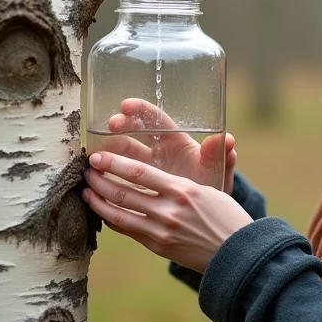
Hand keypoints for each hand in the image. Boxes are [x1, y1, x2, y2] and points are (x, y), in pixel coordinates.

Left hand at [82, 150, 252, 272]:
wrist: (237, 254)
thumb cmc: (226, 218)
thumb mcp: (210, 190)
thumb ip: (181, 180)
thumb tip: (167, 167)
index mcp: (183, 190)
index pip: (139, 172)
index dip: (114, 163)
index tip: (98, 156)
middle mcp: (169, 210)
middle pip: (122, 192)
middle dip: (99, 180)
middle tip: (86, 170)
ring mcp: (161, 231)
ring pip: (118, 214)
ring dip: (97, 201)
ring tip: (86, 190)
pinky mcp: (157, 247)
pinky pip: (127, 230)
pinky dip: (110, 219)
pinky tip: (102, 210)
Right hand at [97, 98, 237, 192]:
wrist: (206, 217)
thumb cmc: (212, 186)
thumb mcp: (218, 172)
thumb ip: (220, 156)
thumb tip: (227, 139)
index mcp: (176, 141)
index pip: (155, 119)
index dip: (140, 110)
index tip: (125, 105)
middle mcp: (157, 151)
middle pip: (133, 133)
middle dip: (118, 127)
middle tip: (108, 127)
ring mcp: (145, 169)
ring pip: (121, 155)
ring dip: (107, 152)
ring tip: (95, 157)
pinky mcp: (138, 187)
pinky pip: (119, 178)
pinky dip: (107, 176)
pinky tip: (96, 180)